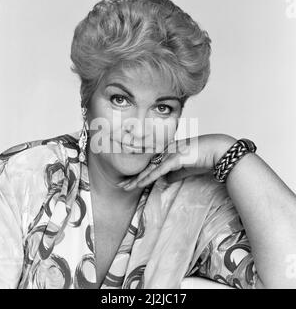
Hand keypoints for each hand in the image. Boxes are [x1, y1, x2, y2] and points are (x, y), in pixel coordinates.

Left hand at [117, 134, 236, 190]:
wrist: (218, 150)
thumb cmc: (204, 158)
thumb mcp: (186, 168)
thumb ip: (174, 174)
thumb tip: (164, 182)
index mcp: (167, 151)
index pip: (150, 164)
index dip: (139, 173)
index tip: (130, 181)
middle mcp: (166, 150)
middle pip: (146, 166)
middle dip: (133, 176)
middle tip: (121, 184)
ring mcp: (169, 153)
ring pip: (149, 169)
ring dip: (136, 179)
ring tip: (124, 187)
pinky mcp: (174, 158)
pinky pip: (158, 170)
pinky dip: (148, 178)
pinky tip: (138, 184)